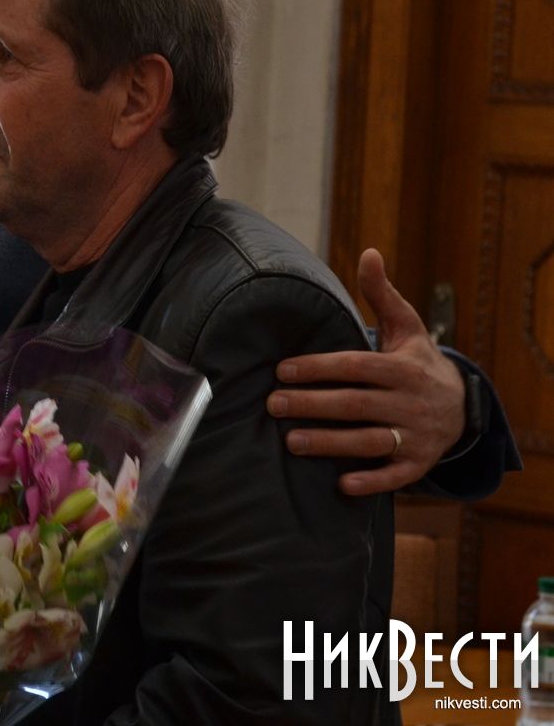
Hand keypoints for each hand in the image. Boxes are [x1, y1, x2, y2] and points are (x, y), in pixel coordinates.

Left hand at [267, 248, 466, 495]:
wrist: (465, 407)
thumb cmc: (418, 362)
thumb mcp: (407, 327)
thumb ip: (382, 295)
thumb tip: (368, 252)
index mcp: (404, 368)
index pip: (356, 367)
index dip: (319, 368)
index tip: (282, 370)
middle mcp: (411, 402)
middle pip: (357, 404)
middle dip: (313, 405)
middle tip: (272, 404)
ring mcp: (418, 435)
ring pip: (372, 441)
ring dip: (332, 444)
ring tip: (290, 442)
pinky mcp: (419, 463)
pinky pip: (396, 476)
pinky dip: (372, 482)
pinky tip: (342, 484)